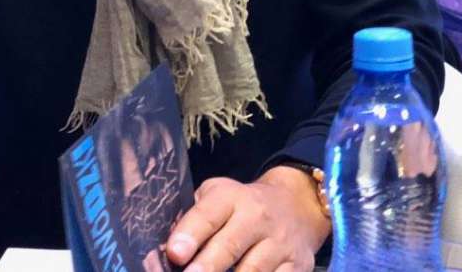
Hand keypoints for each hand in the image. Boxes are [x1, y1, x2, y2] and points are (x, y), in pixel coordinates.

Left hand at [165, 169, 330, 271]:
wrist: (296, 205)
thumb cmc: (243, 206)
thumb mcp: (218, 197)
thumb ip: (194, 218)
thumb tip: (163, 248)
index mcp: (232, 198)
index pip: (208, 214)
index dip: (190, 233)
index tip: (175, 253)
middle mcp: (258, 218)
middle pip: (230, 245)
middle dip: (208, 265)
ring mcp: (280, 244)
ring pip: (253, 271)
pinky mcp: (297, 266)